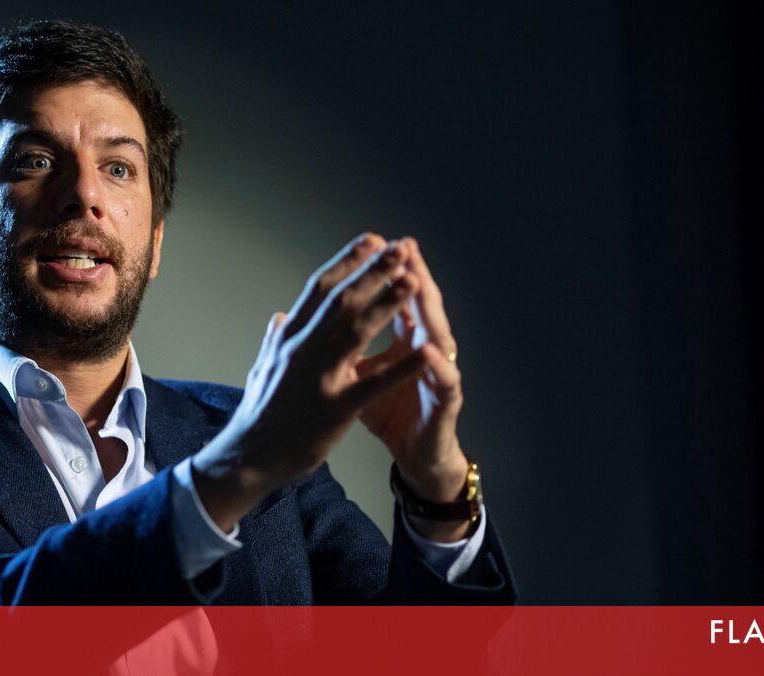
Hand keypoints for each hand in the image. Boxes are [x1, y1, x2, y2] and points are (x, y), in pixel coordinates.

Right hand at [192, 234, 430, 530]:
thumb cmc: (259, 413)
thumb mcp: (263, 367)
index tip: (371, 241)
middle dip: (372, 272)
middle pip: (340, 301)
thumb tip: (280, 316)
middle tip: (398, 249)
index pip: (319, 288)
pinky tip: (424, 352)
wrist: (249, 456)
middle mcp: (302, 349)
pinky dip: (400, 366)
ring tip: (410, 280)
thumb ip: (275, 339)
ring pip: (356, 331)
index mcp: (288, 337)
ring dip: (386, 303)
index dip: (347, 262)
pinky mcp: (334, 409)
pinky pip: (373, 384)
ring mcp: (318, 377)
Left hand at [356, 238, 471, 539]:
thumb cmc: (389, 412)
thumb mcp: (359, 374)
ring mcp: (440, 375)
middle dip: (411, 276)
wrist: (416, 456)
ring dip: (427, 310)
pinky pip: (444, 382)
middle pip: (421, 306)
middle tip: (403, 247)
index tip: (371, 243)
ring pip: (438, 335)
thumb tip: (317, 316)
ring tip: (416, 282)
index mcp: (405, 341)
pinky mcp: (446, 404)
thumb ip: (343, 343)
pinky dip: (436, 367)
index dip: (384, 273)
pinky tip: (429, 352)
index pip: (396, 298)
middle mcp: (427, 351)